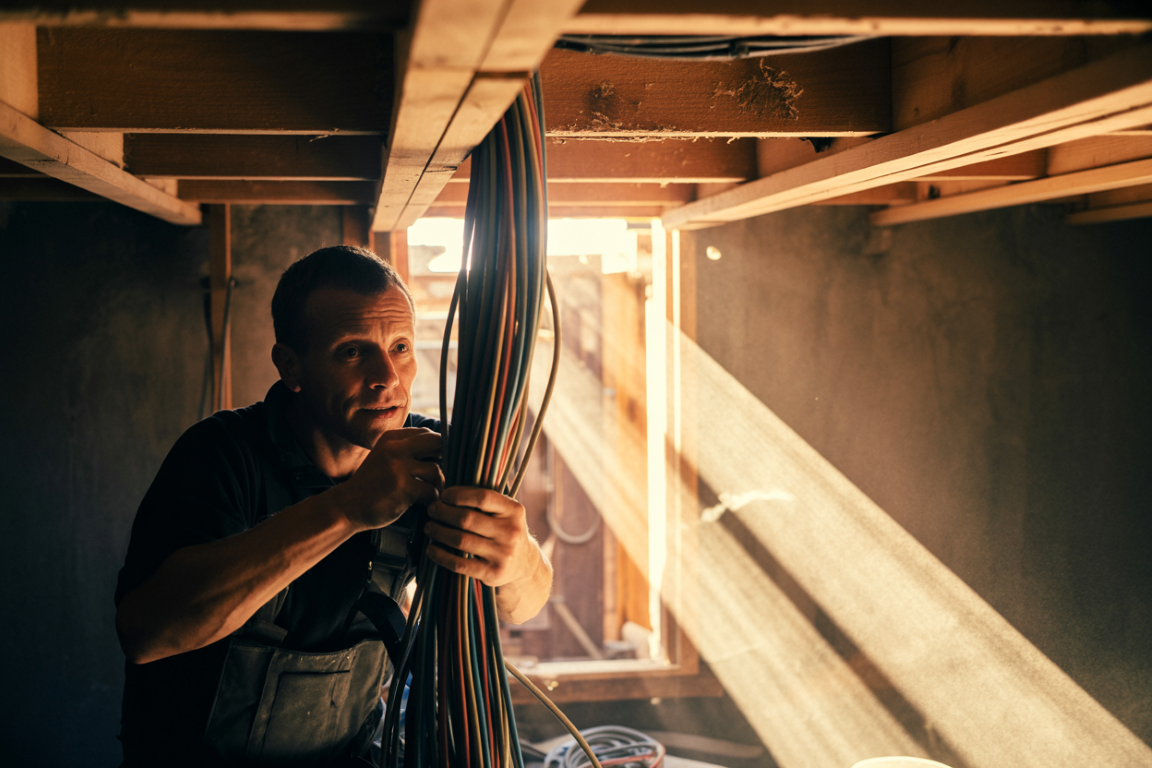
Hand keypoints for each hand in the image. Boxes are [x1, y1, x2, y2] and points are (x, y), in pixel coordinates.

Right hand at [339, 428, 442, 531]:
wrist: (347, 506)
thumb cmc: (372, 485)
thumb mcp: (385, 457)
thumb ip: (407, 450)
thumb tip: (443, 449)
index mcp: (391, 438)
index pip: (428, 433)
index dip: (438, 448)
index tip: (437, 462)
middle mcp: (395, 448)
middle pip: (436, 443)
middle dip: (443, 460)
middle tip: (438, 476)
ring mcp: (398, 467)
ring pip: (435, 470)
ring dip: (436, 484)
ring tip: (427, 492)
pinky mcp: (402, 487)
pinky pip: (430, 490)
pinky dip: (431, 499)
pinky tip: (422, 503)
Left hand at [424, 487, 540, 587]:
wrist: (524, 564)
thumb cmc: (506, 530)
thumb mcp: (507, 512)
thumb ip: (488, 499)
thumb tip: (452, 481)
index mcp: (514, 511)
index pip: (482, 497)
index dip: (458, 494)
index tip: (443, 495)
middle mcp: (511, 532)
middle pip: (467, 519)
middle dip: (443, 512)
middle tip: (431, 509)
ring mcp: (502, 554)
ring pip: (461, 541)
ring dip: (438, 532)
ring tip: (429, 527)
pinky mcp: (492, 573)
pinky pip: (460, 564)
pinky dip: (441, 556)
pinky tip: (431, 549)